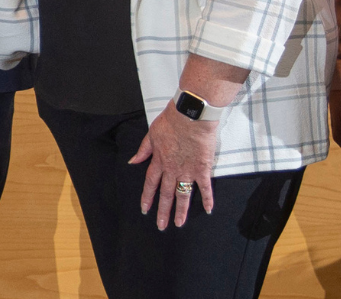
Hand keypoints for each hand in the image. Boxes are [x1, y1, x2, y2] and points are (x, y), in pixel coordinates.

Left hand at [130, 107, 218, 228]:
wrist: (190, 115)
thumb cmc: (171, 121)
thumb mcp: (151, 134)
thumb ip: (143, 150)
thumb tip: (132, 162)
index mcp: (159, 161)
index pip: (150, 183)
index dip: (147, 197)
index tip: (145, 209)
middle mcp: (172, 169)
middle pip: (165, 193)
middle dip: (162, 210)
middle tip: (161, 226)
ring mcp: (187, 170)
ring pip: (182, 194)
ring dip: (181, 210)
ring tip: (179, 223)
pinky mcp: (202, 168)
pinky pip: (205, 187)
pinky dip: (208, 199)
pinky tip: (208, 210)